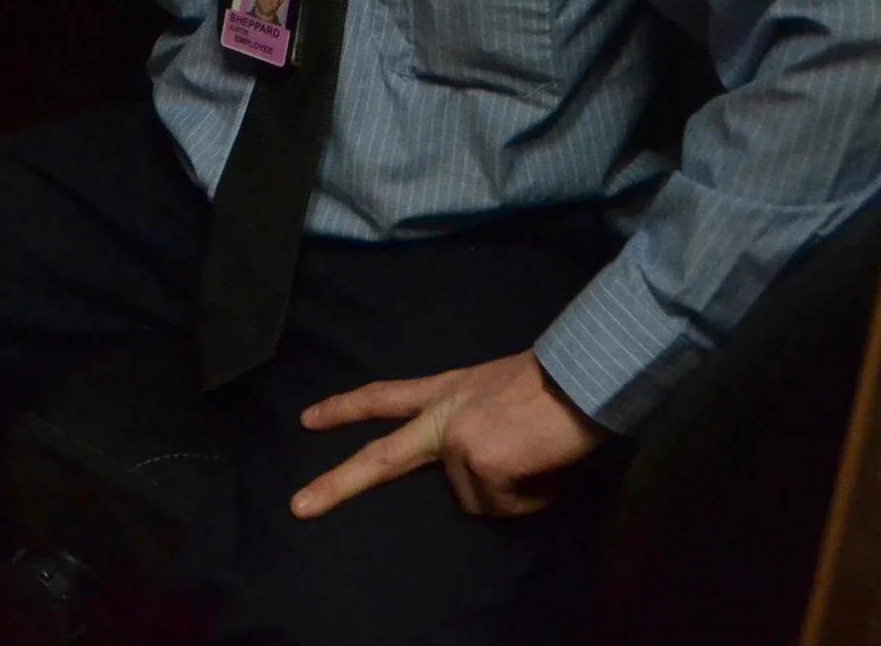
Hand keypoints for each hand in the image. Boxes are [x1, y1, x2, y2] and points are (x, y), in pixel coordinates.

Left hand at [292, 349, 606, 518]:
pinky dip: (532, 497)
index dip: (346, 408)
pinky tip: (544, 466)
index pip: (385, 396)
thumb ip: (473, 423)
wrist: (582, 374)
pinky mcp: (483, 465)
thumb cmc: (553, 381)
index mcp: (447, 391)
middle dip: (337, 484)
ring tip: (537, 456)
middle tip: (298, 506)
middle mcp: (443, 418)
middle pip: (381, 457)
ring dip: (512, 490)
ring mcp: (458, 444)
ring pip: (478, 500)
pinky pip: (506, 507)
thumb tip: (480, 471)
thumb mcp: (496, 392)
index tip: (307, 419)